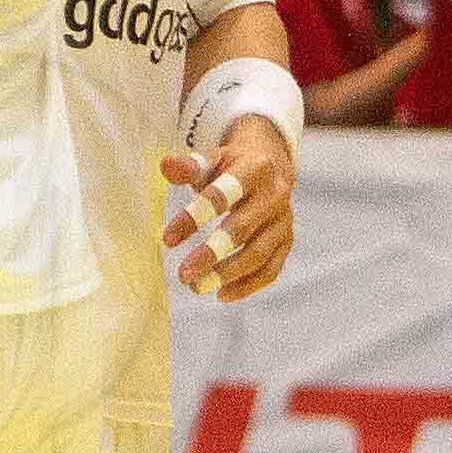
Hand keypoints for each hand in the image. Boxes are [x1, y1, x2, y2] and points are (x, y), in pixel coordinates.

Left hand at [162, 117, 294, 297]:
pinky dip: (248, 285)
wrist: (272, 163)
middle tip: (184, 275)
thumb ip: (190, 166)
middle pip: (242, 229)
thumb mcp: (212, 158)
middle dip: (211, 253)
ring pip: (258, 253)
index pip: (222, 196)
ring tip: (196, 287)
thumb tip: (165, 166)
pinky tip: (222, 294)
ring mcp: (283, 220)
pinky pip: (271, 268)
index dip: (195, 217)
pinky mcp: (286, 240)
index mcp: (255, 169)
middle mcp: (275, 195)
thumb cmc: (232, 164)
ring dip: (227, 274)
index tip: (167, 239)